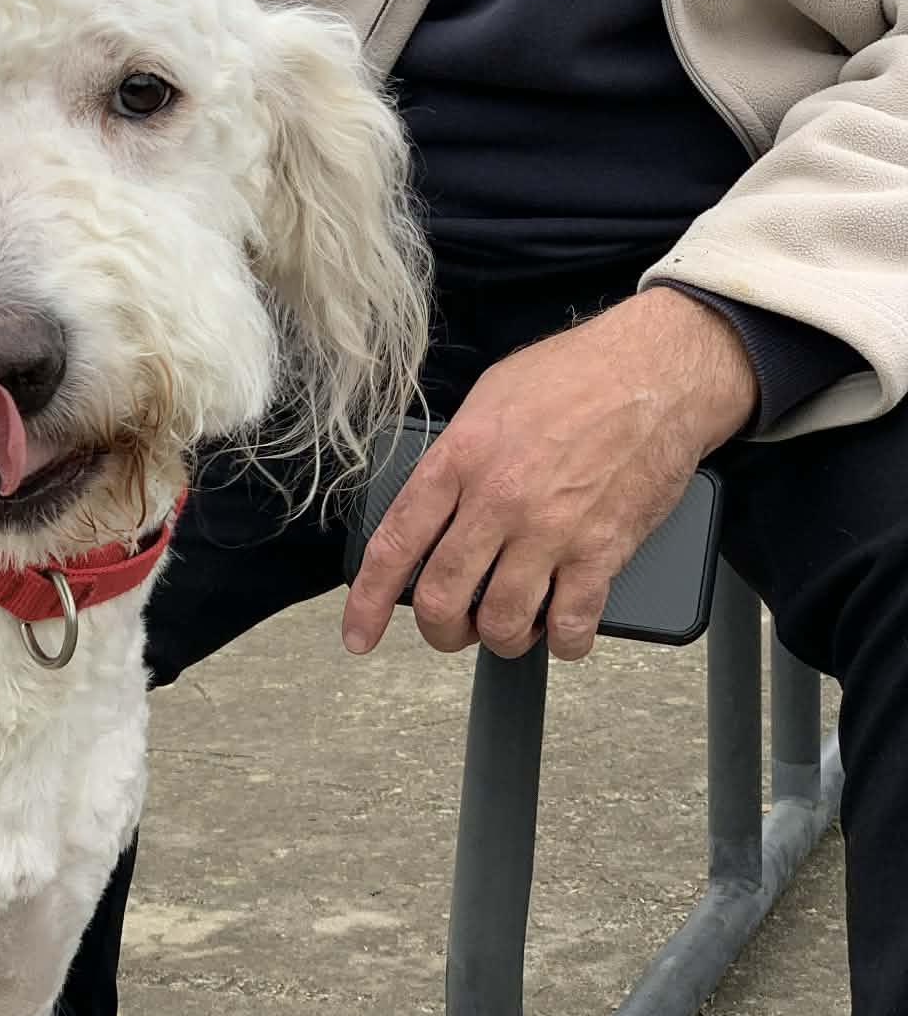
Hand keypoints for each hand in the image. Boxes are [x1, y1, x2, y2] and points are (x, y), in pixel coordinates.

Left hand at [342, 289, 757, 662]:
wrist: (657, 372)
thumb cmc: (576, 375)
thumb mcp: (489, 398)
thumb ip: (455, 455)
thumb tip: (433, 503)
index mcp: (459, 459)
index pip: (396, 544)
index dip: (368, 599)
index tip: (358, 634)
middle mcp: (497, 501)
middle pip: (442, 599)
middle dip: (440, 629)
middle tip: (452, 627)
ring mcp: (550, 531)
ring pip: (502, 623)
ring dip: (500, 638)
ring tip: (509, 626)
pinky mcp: (602, 552)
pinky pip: (571, 625)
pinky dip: (563, 643)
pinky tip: (562, 631)